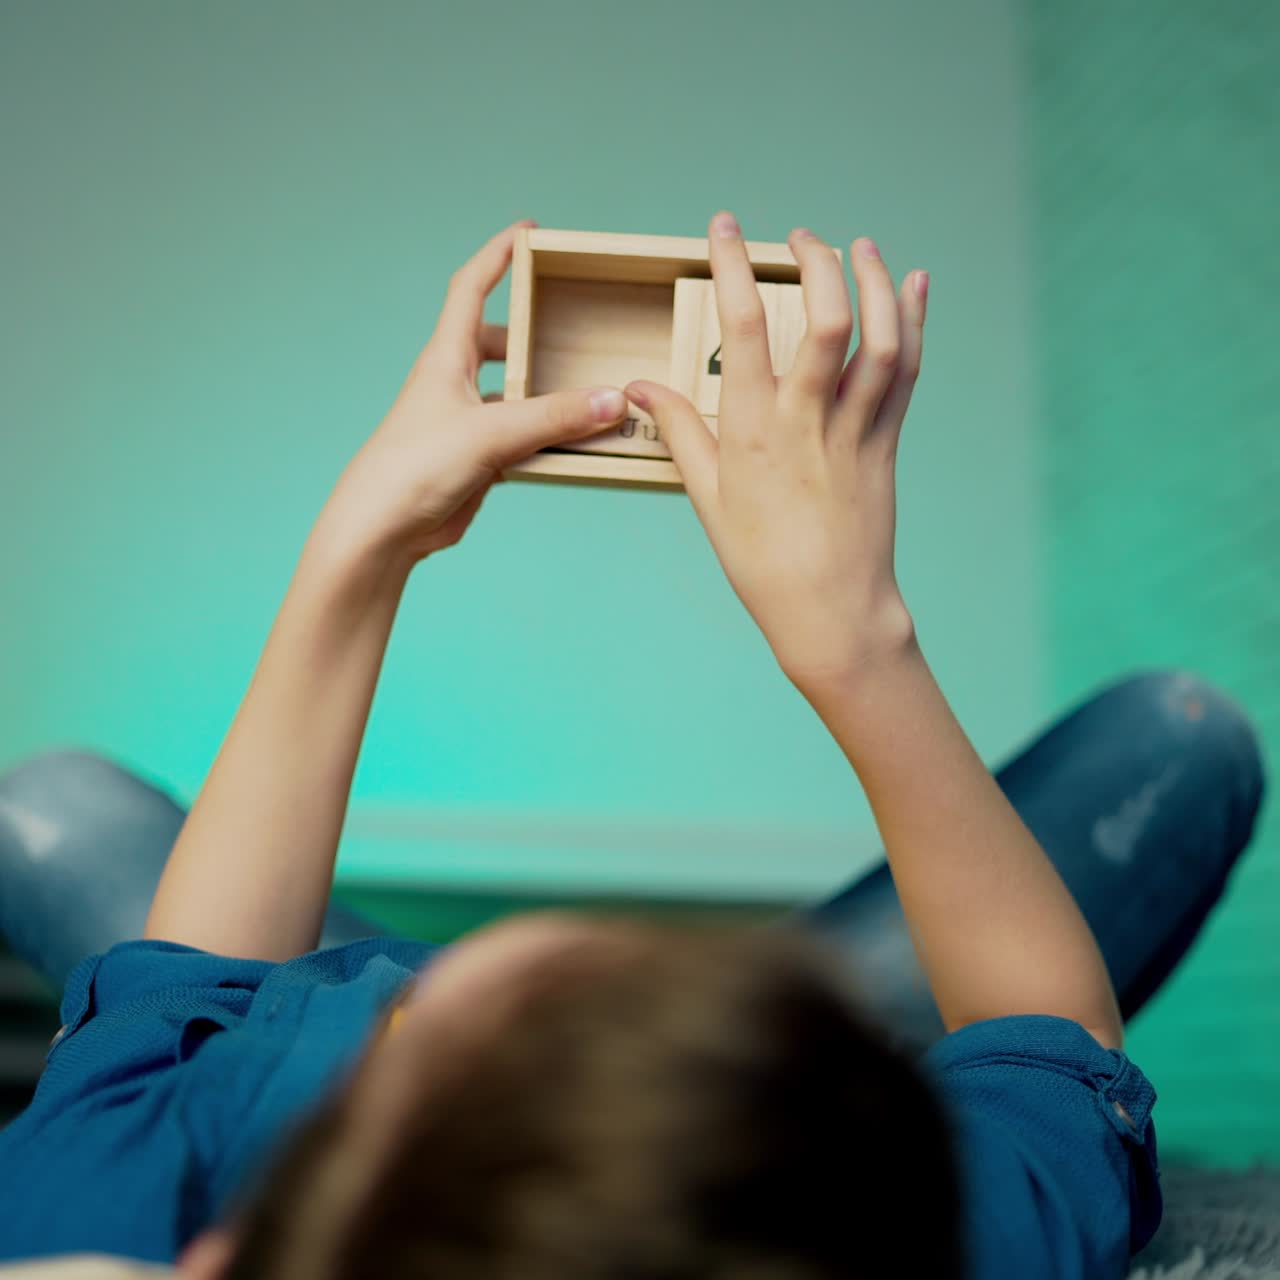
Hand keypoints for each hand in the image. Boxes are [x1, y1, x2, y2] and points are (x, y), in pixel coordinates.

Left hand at [324, 219, 627, 566]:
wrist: (382, 530)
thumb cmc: (414, 469)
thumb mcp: (491, 434)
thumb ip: (554, 417)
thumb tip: (613, 399)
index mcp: (446, 358)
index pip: (471, 289)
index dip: (497, 256)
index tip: (529, 232)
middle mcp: (455, 384)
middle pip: (500, 341)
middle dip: (535, 332)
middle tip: (575, 326)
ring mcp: (466, 423)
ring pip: (516, 394)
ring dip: (549, 392)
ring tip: (591, 389)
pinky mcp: (476, 461)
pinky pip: (522, 439)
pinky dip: (549, 439)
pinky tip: (577, 444)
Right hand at [626, 213, 928, 687]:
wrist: (831, 613)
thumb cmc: (761, 563)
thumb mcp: (707, 497)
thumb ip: (679, 432)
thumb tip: (640, 386)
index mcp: (753, 432)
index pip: (744, 329)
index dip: (734, 267)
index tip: (725, 226)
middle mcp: (807, 423)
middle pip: (826, 321)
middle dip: (815, 263)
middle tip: (798, 236)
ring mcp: (855, 432)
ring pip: (879, 340)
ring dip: (874, 282)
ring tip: (860, 245)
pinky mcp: (887, 444)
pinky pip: (907, 373)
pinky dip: (914, 323)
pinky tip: (915, 285)